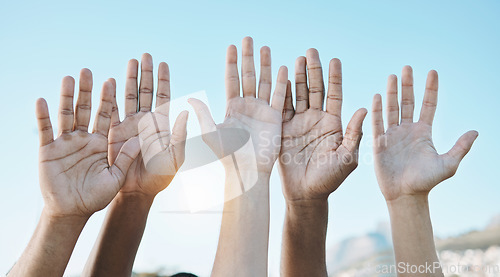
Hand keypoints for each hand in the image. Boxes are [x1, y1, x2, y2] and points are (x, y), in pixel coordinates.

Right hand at [36, 69, 139, 217]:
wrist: (74, 212)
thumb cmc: (98, 197)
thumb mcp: (117, 177)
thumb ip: (127, 157)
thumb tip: (142, 138)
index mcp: (103, 141)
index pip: (107, 115)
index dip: (108, 98)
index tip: (112, 80)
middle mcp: (85, 138)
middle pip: (86, 109)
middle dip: (87, 90)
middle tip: (88, 71)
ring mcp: (66, 142)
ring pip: (66, 114)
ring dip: (66, 97)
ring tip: (68, 78)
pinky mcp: (48, 150)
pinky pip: (46, 130)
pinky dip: (43, 116)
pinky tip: (42, 100)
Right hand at [108, 54, 187, 196]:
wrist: (136, 192)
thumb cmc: (160, 178)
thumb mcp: (174, 158)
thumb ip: (180, 135)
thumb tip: (185, 111)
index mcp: (162, 125)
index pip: (163, 97)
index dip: (163, 81)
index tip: (163, 63)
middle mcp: (146, 121)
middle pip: (146, 92)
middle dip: (146, 73)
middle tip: (146, 55)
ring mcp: (129, 125)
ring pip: (130, 97)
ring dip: (130, 79)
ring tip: (131, 61)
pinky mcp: (114, 132)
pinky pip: (112, 110)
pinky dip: (111, 96)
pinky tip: (111, 81)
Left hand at [189, 37, 287, 175]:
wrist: (248, 172)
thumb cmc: (227, 156)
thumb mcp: (211, 133)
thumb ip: (203, 114)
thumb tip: (190, 97)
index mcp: (231, 108)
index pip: (231, 79)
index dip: (232, 63)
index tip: (232, 46)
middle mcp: (247, 106)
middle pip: (248, 76)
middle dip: (248, 57)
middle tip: (248, 39)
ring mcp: (262, 111)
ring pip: (264, 82)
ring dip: (265, 65)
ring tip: (265, 47)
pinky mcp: (275, 118)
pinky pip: (279, 96)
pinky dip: (282, 82)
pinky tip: (283, 67)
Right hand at [278, 49, 366, 201]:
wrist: (306, 195)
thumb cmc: (330, 180)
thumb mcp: (347, 158)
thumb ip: (355, 134)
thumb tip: (363, 109)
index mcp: (334, 124)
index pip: (335, 95)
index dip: (335, 78)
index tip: (334, 60)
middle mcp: (317, 119)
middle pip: (315, 89)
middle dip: (314, 70)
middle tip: (311, 51)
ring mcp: (299, 123)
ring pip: (298, 95)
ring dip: (297, 77)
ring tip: (297, 59)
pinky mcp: (283, 130)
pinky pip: (282, 108)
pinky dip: (281, 93)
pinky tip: (280, 78)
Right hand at [372, 66, 477, 201]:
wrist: (405, 195)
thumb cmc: (426, 182)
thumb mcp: (448, 164)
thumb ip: (460, 147)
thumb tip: (475, 132)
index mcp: (423, 132)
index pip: (428, 105)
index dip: (430, 89)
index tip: (432, 72)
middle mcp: (407, 130)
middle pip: (407, 102)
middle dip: (408, 85)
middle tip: (407, 68)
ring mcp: (392, 135)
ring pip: (392, 109)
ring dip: (392, 93)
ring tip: (392, 76)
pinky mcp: (379, 142)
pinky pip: (378, 123)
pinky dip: (377, 109)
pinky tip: (377, 96)